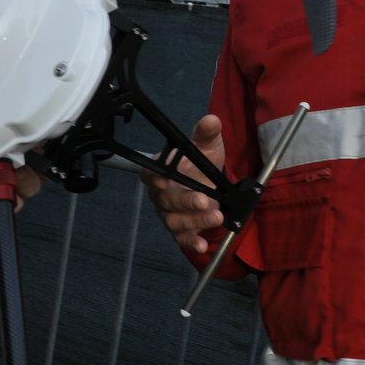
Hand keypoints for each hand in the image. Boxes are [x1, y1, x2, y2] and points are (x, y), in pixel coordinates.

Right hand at [143, 114, 226, 254]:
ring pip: (175, 220)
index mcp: (162, 170)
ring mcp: (170, 213)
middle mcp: (161, 194)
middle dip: (185, 201)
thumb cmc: (202, 163)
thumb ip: (206, 134)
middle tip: (204, 200)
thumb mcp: (207, 146)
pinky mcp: (181, 229)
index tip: (163, 180)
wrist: (213, 184)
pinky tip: (200, 245)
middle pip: (165, 200)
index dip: (153, 178)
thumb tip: (211, 120)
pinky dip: (190, 242)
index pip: (149, 174)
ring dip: (195, 220)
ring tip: (216, 216)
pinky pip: (181, 238)